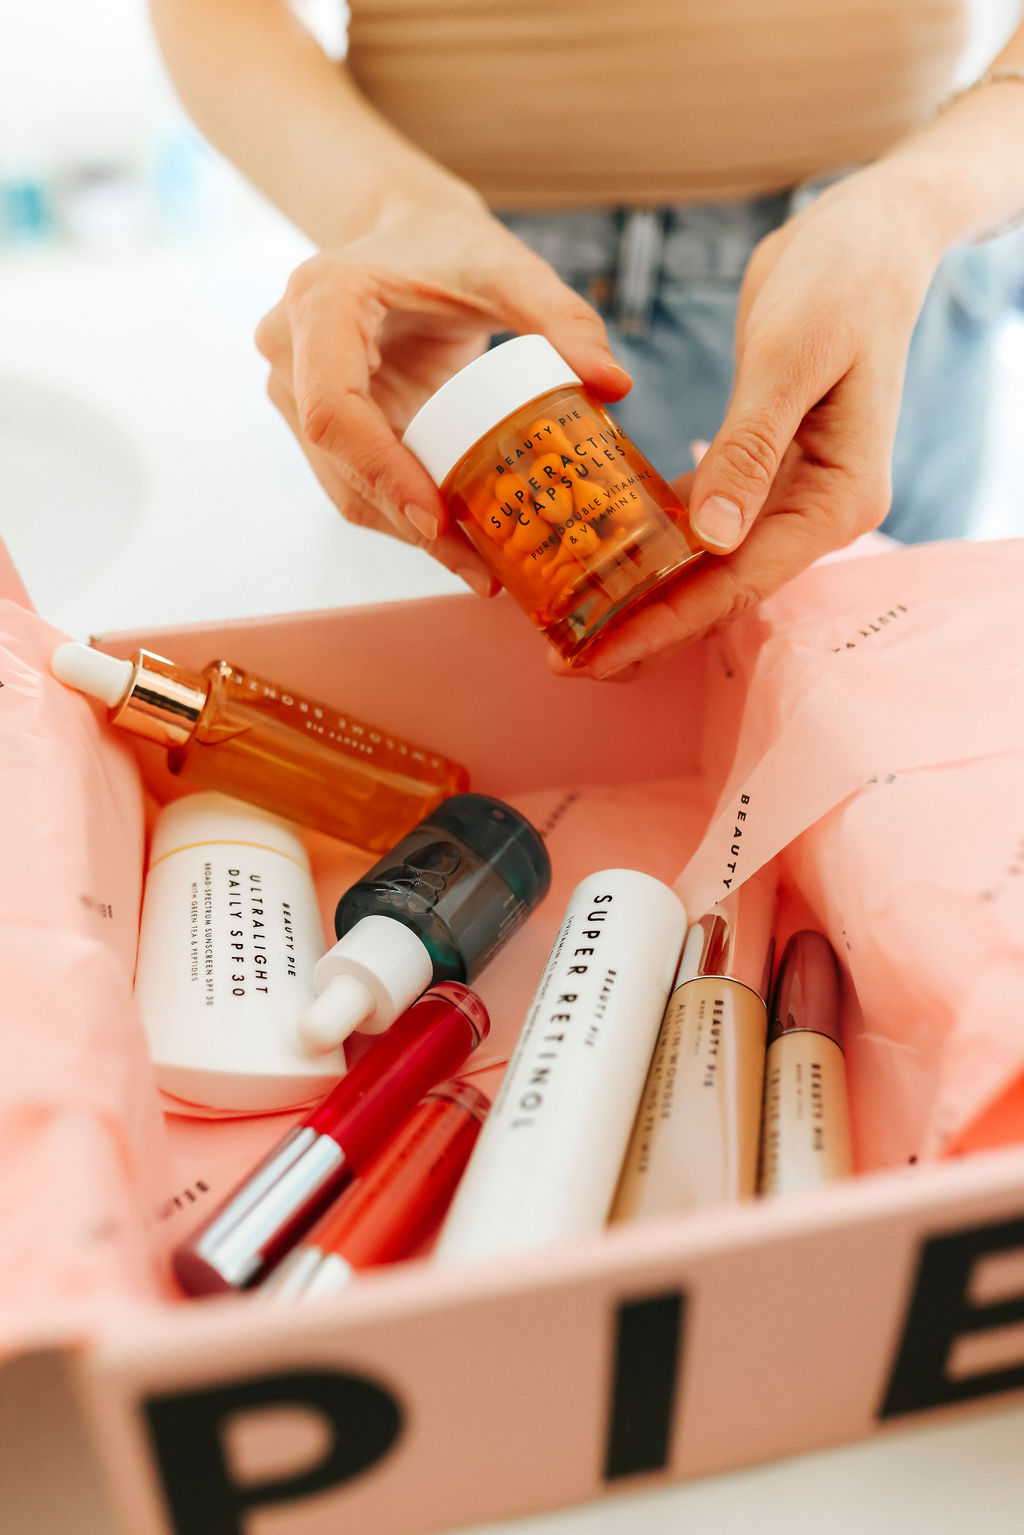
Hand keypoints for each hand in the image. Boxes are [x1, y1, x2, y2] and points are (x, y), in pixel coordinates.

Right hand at [255, 204, 630, 593]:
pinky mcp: (314, 423)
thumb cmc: (452, 247)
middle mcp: (289, 349)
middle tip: (481, 568)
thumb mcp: (511, 270)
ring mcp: (295, 391)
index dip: (382, 472)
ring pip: (342, 487)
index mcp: (322, 300)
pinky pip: (354, 485)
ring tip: (481, 568)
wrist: (407, 236)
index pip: (334, 408)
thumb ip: (563, 318)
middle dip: (409, 524)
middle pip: (339, 462)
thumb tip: (614, 386)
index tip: (438, 519)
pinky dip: (404, 518)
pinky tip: (459, 544)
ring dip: (408, 535)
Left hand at [560, 162, 949, 678]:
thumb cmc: (841, 282)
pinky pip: (698, 523)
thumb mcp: (789, 359)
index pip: (739, 583)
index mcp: (836, 500)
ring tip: (573, 626)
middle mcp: (815, 511)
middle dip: (646, 630)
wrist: (866, 235)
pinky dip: (651, 545)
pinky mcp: (758, 468)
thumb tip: (711, 539)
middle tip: (567, 661)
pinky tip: (601, 560)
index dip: (665, 624)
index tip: (599, 654)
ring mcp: (787, 494)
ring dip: (644, 598)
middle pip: (720, 592)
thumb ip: (750, 449)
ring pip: (706, 567)